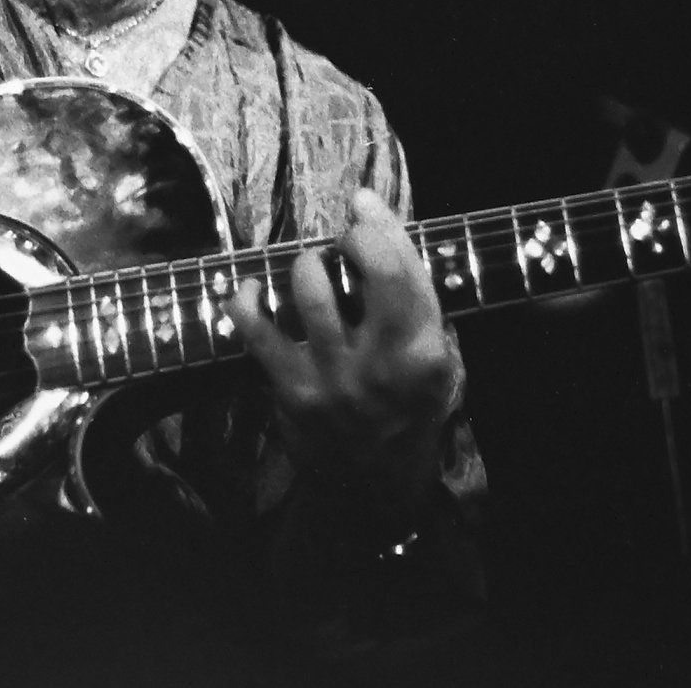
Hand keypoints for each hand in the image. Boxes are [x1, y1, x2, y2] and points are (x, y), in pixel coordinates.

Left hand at [226, 189, 462, 492]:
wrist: (373, 487)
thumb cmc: (409, 408)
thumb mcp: (443, 362)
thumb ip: (421, 301)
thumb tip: (376, 219)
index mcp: (424, 352)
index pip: (402, 267)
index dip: (378, 222)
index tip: (361, 203)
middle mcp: (381, 363)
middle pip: (360, 267)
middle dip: (346, 238)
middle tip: (342, 247)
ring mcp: (332, 379)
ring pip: (308, 289)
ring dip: (305, 265)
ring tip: (310, 271)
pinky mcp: (290, 392)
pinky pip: (254, 329)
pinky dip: (246, 300)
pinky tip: (253, 292)